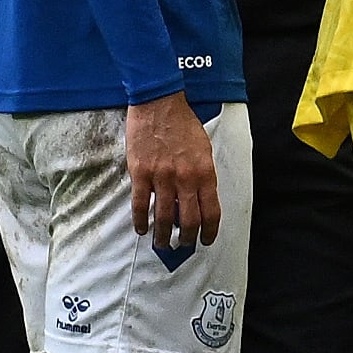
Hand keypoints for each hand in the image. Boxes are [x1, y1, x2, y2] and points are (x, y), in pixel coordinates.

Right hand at [126, 93, 221, 254]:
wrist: (160, 105)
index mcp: (205, 173)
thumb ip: (203, 175)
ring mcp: (162, 177)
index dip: (210, 230)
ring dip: (164, 235)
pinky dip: (140, 221)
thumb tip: (199, 199)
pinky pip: (141, 204)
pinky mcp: (140, 173)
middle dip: (187, 238)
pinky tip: (142, 230)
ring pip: (164, 216)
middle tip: (184, 247)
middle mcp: (185, 178)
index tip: (207, 240)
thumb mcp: (204, 150)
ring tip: (163, 245)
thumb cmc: (185, 126)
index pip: (211, 211)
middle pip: (188, 219)